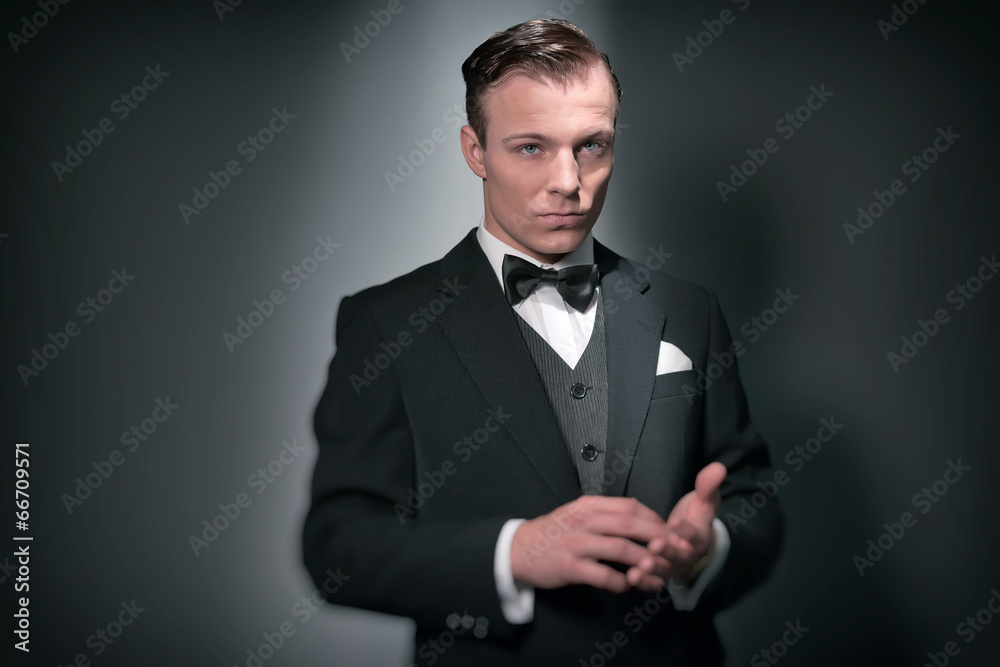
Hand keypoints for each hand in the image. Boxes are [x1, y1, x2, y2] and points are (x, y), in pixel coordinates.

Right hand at [510, 495, 672, 593]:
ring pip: (620, 550)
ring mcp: (576, 544)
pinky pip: (603, 576)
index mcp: (589, 506)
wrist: (519, 549)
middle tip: (676, 551)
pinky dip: (620, 582)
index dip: (654, 519)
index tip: (668, 533)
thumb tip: (640, 518)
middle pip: (630, 525)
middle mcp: (584, 521)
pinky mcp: (569, 567)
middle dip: (658, 538)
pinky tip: (628, 586)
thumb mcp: (577, 513)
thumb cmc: (553, 532)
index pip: (630, 507)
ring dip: (644, 563)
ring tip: (659, 575)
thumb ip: (605, 512)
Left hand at [627, 462, 725, 585]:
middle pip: (679, 555)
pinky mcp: (660, 575)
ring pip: (665, 570)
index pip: (695, 534)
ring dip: (653, 569)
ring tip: (640, 566)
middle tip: (656, 545)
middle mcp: (687, 554)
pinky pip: (653, 582)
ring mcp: (673, 566)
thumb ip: (707, 486)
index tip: (676, 524)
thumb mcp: (703, 499)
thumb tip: (718, 467)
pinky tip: (631, 578)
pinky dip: (644, 583)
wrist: (689, 537)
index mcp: (699, 536)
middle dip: (668, 551)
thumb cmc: (695, 516)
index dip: (686, 530)